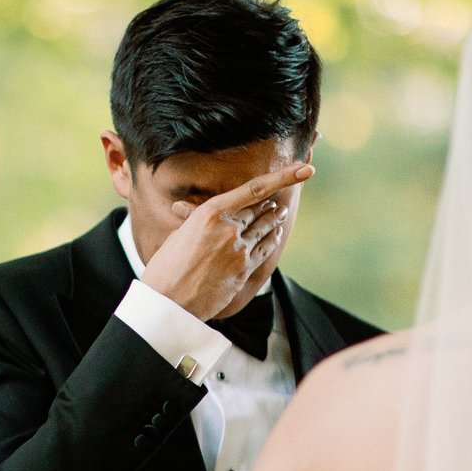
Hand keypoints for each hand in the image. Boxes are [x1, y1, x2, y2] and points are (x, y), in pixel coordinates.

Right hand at [138, 164, 311, 320]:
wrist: (168, 301)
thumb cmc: (167, 266)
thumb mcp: (179, 235)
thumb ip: (192, 220)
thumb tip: (186, 210)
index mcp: (210, 212)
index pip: (255, 189)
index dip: (284, 177)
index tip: (304, 169)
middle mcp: (229, 228)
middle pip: (261, 209)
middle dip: (270, 204)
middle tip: (278, 200)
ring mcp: (240, 250)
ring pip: (267, 228)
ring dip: (274, 219)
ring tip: (279, 213)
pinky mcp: (244, 270)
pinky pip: (265, 249)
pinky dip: (272, 239)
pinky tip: (274, 234)